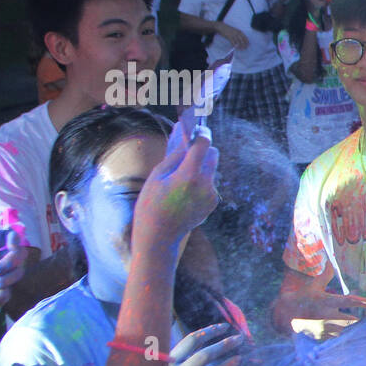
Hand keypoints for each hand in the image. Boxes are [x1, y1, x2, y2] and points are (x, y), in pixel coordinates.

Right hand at [133, 105, 218, 250]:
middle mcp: (206, 184)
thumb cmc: (151, 204)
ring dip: (201, 166)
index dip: (201, 134)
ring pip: (212, 169)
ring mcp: (212, 195)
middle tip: (188, 150)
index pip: (204, 144)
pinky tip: (184, 192)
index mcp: (189, 175)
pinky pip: (210, 183)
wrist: (159, 237)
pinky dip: (200, 181)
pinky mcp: (213, 203)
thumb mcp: (157, 176)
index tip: (196, 129)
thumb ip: (174, 154)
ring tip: (181, 175)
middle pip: (213, 154)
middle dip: (203, 149)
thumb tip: (182, 133)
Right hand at [217, 24, 248, 49]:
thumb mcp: (235, 30)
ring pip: (238, 42)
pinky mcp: (229, 37)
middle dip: (244, 45)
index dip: (247, 41)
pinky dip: (235, 46)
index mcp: (239, 31)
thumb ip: (238, 34)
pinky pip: (233, 43)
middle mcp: (237, 33)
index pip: (245, 37)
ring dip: (240, 46)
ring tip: (241, 49)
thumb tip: (242, 40)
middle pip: (242, 40)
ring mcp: (233, 35)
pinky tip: (236, 48)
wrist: (222, 27)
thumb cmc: (229, 29)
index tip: (248, 45)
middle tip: (245, 48)